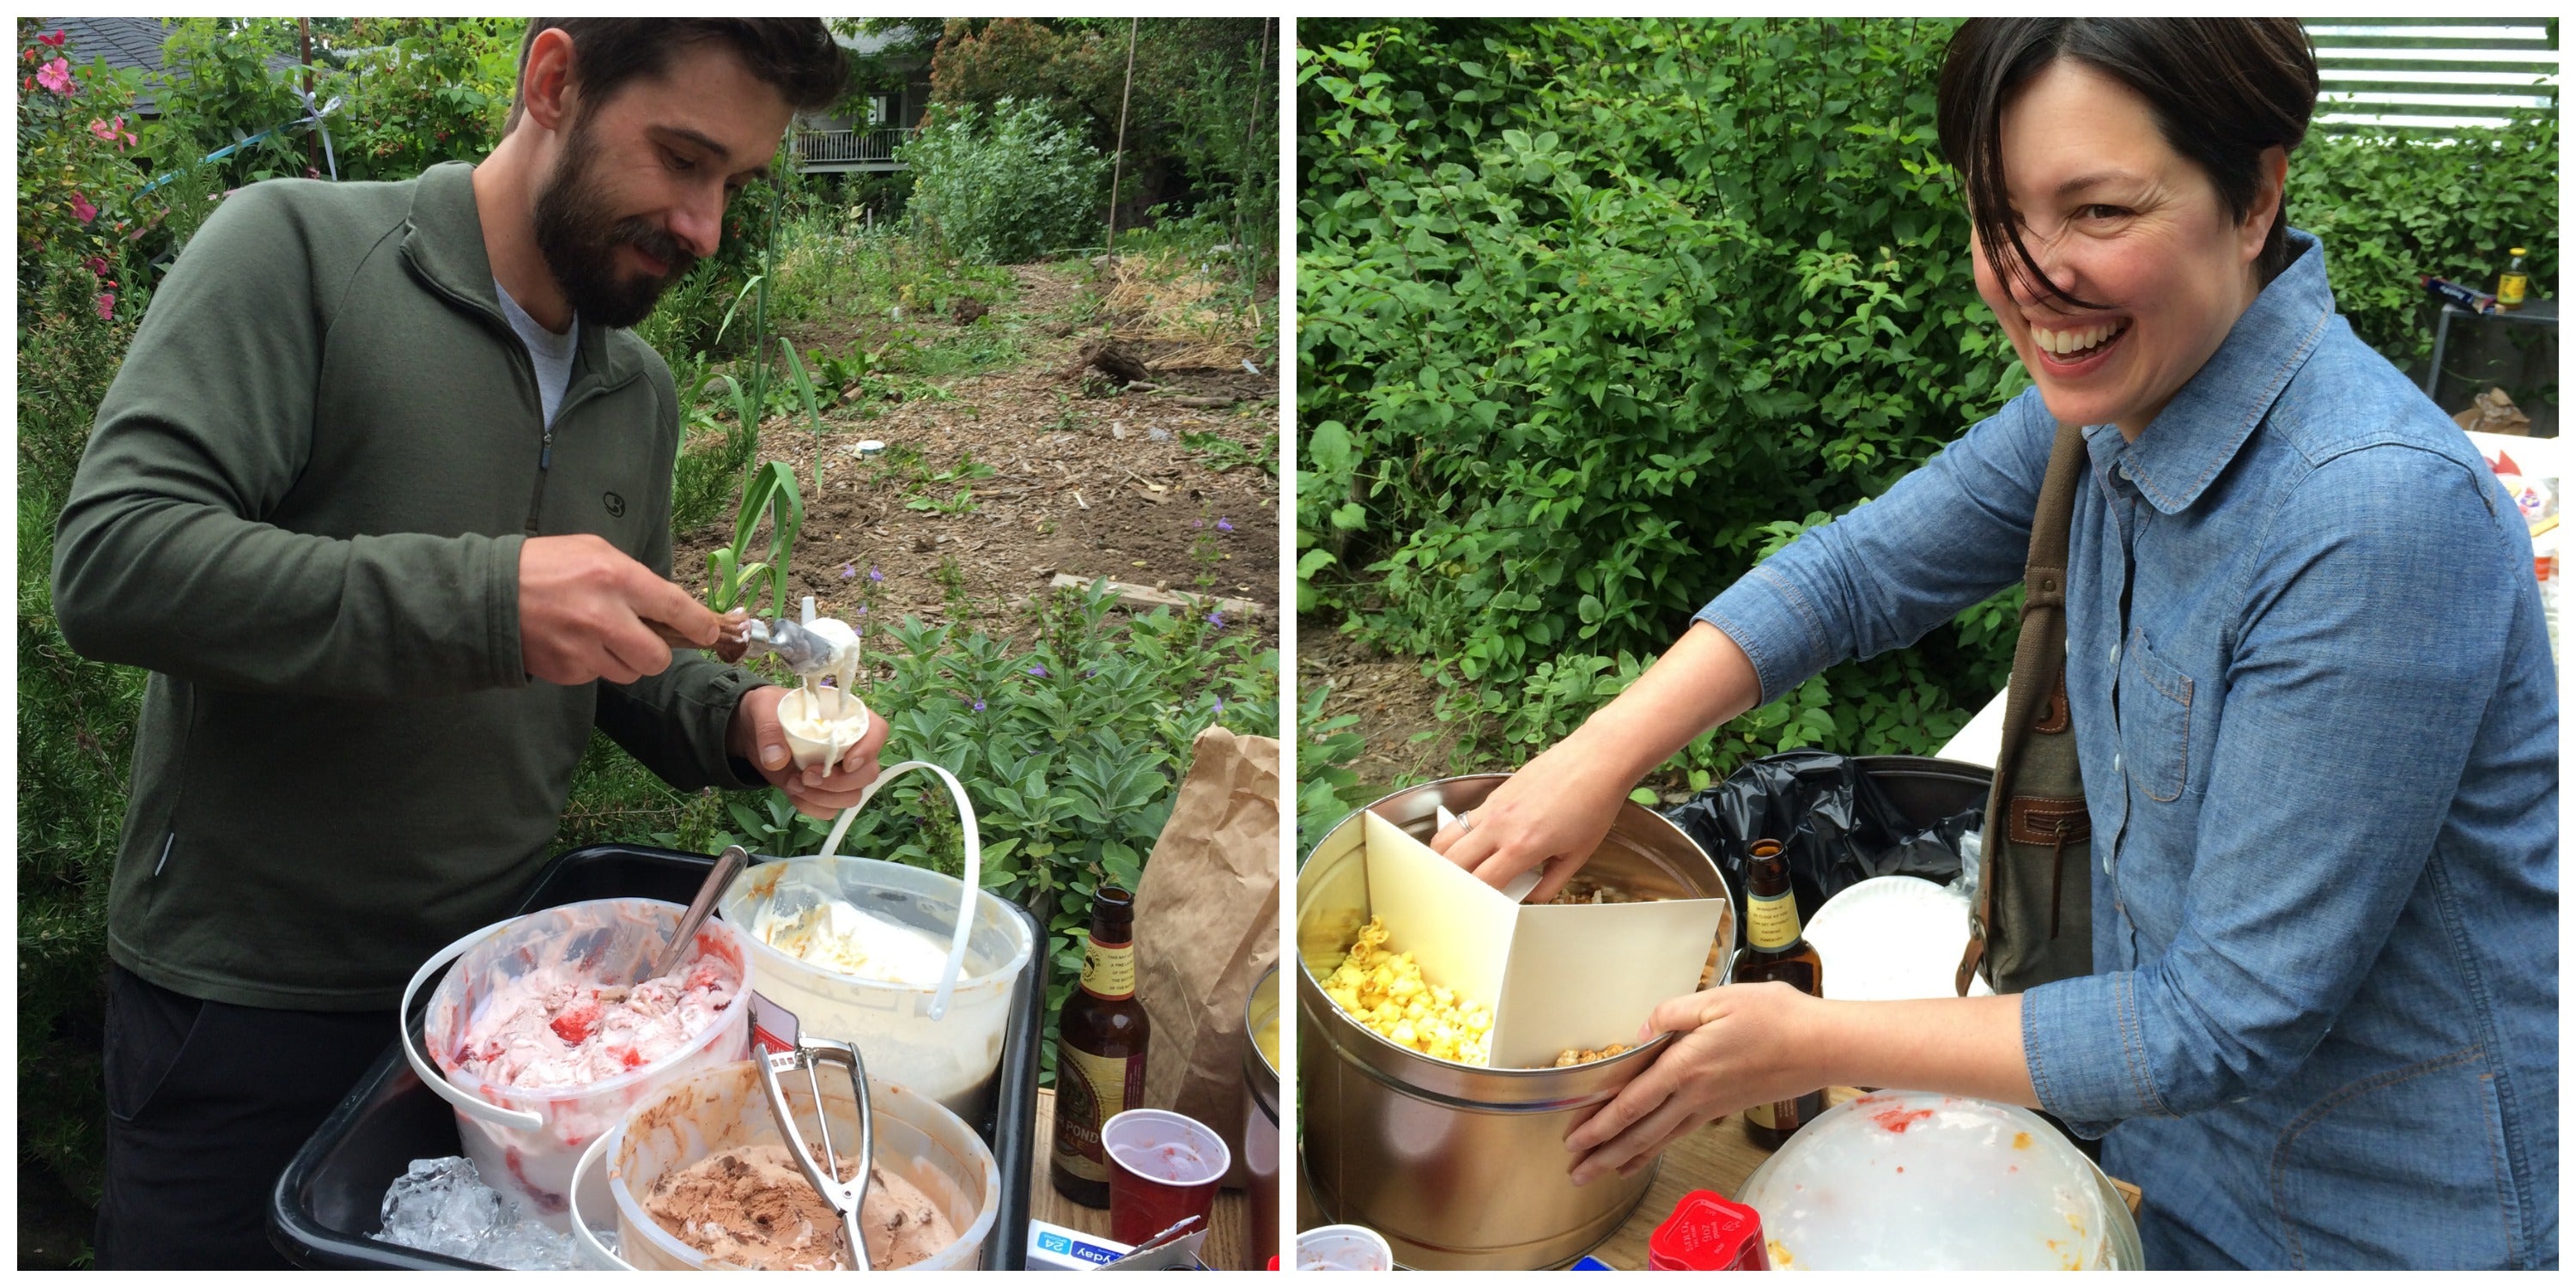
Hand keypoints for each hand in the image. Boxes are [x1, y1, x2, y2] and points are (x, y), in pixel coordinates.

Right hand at [518, 534, 724, 684]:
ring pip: (629, 672)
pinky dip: (593, 664)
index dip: (700, 625)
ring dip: (624, 659)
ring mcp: (584, 649)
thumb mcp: (593, 551)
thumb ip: (633, 576)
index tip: (710, 633)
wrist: (487, 595)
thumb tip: (667, 605)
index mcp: (616, 578)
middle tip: (644, 640)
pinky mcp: (567, 671)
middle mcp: (605, 617)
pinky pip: (598, 676)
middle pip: (657, 658)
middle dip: (656, 652)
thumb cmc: (545, 565)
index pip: (675, 608)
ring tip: (598, 635)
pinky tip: (574, 642)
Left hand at [729, 684, 887, 819]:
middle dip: (839, 782)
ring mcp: (838, 771)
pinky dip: (811, 806)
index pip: (876, 730)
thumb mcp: (762, 708)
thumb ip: (769, 730)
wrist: (753, 732)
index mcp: (844, 718)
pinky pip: (830, 810)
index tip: (847, 763)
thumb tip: (776, 759)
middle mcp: (850, 746)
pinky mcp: (823, 790)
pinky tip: (792, 791)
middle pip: (868, 772)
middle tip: (806, 776)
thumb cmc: (769, 711)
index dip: (869, 749)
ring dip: (823, 797)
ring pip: (852, 795)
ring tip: (793, 783)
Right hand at [1427, 740, 1629, 901]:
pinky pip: (1463, 819)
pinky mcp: (1494, 793)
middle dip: (1455, 883)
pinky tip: (1472, 844)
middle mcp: (1500, 826)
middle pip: (1454, 863)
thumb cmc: (1594, 805)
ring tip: (1454, 870)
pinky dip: (1458, 836)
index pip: (1483, 883)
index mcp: (1522, 846)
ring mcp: (1493, 807)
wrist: (1596, 759)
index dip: (1479, 901)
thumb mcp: (1579, 855)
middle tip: (1464, 893)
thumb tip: (1530, 894)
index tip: (1482, 908)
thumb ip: (1551, 882)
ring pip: (1447, 838)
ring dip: (1445, 858)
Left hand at [1562, 982, 1824, 1185]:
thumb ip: (1672, 1013)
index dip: (1601, 1122)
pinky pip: (1679, 1134)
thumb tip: (1641, 1031)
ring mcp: (1709, 1106)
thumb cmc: (1775, 1017)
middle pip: (1639, 1131)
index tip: (1574, 1138)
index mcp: (1686, 1065)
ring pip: (1658, 1138)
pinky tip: (1643, 1155)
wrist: (1820, 1045)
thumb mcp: (1718, 999)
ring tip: (1598, 1173)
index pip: (1633, 1101)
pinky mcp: (1722, 1108)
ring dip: (1624, 1157)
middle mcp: (1694, 1094)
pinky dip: (1655, 1149)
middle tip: (1575, 1171)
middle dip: (1603, 1153)